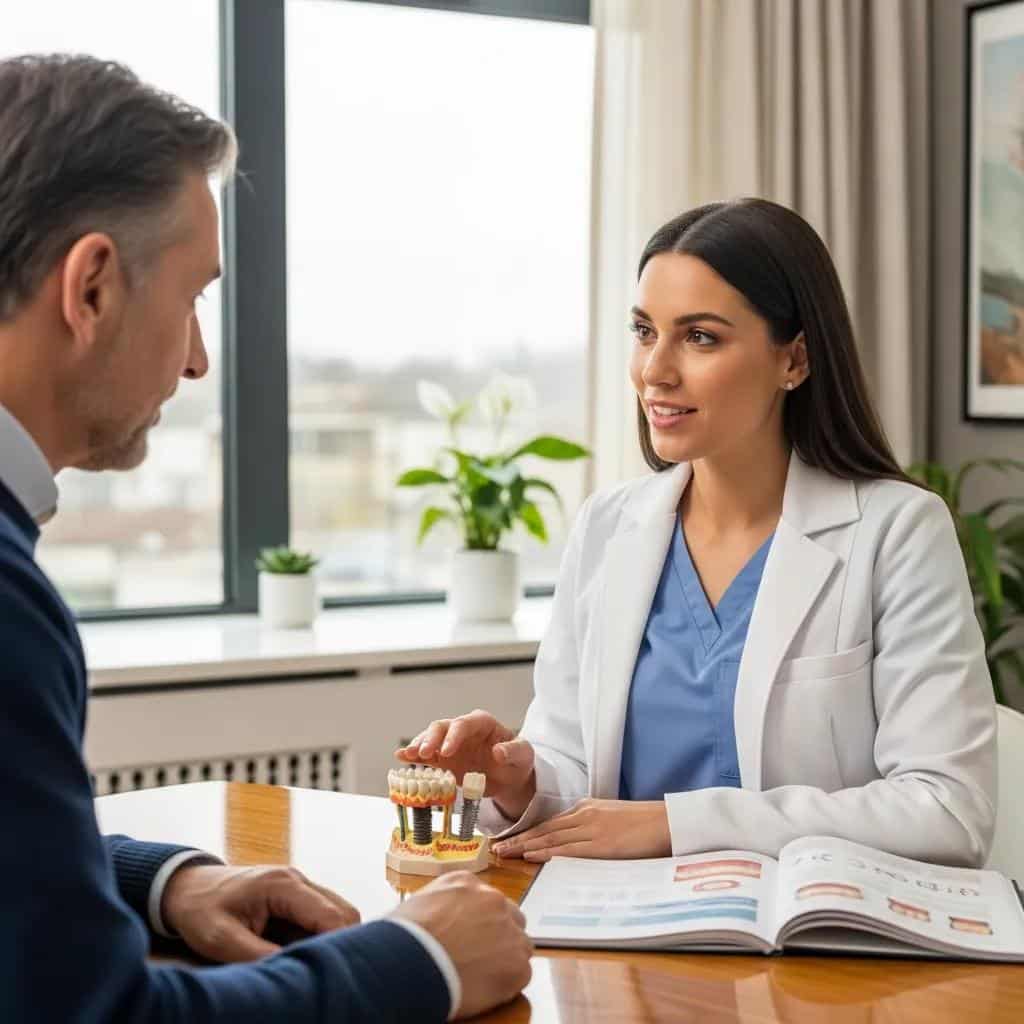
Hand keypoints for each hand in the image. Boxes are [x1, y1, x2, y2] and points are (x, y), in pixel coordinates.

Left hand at [162, 863, 360, 962]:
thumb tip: (294, 971)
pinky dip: (321, 937)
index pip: (332, 915)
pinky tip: (305, 957)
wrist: (188, 887)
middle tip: (329, 975)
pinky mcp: (295, 897)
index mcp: (283, 885)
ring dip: (332, 940)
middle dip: (344, 943)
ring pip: (338, 913)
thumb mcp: (220, 939)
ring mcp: (299, 887)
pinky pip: (322, 916)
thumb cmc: (201, 910)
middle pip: (344, 912)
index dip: (340, 945)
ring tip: (316, 969)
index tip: (336, 973)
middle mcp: (298, 881)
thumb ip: (257, 954)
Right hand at [390, 871, 531, 1019]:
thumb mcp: (417, 904)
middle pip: (509, 916)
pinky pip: (521, 973)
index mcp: (466, 883)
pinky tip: (485, 990)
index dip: (480, 920)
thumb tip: (437, 919)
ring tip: (481, 975)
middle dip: (499, 934)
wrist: (409, 962)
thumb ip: (439, 904)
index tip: (471, 935)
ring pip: (519, 944)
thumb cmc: (402, 937)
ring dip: (505, 958)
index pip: (485, 899)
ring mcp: (508, 930)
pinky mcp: (516, 963)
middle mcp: (492, 900)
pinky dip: (507, 984)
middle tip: (480, 955)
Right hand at [395, 709, 536, 820]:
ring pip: (430, 737)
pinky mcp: (442, 758)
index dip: (453, 736)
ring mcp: (450, 743)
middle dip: (431, 739)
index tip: (446, 752)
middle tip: (423, 754)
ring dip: (418, 745)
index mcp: (482, 723)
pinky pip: (426, 754)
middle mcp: (463, 730)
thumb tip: (498, 751)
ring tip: (407, 755)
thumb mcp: (523, 755)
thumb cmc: (517, 761)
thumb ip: (512, 751)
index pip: (464, 724)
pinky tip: (401, 756)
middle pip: (442, 727)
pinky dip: (413, 755)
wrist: (510, 777)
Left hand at [491, 799, 671, 861]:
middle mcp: (584, 815)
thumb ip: (591, 826)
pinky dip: (546, 853)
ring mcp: (591, 828)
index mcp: (586, 808)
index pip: (548, 823)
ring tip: (505, 855)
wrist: (668, 821)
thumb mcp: (611, 818)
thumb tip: (573, 842)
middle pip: (543, 830)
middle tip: (496, 850)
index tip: (507, 841)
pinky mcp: (601, 844)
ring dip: (525, 847)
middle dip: (518, 840)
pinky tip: (531, 857)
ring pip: (550, 838)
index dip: (526, 833)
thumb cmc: (643, 824)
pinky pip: (568, 849)